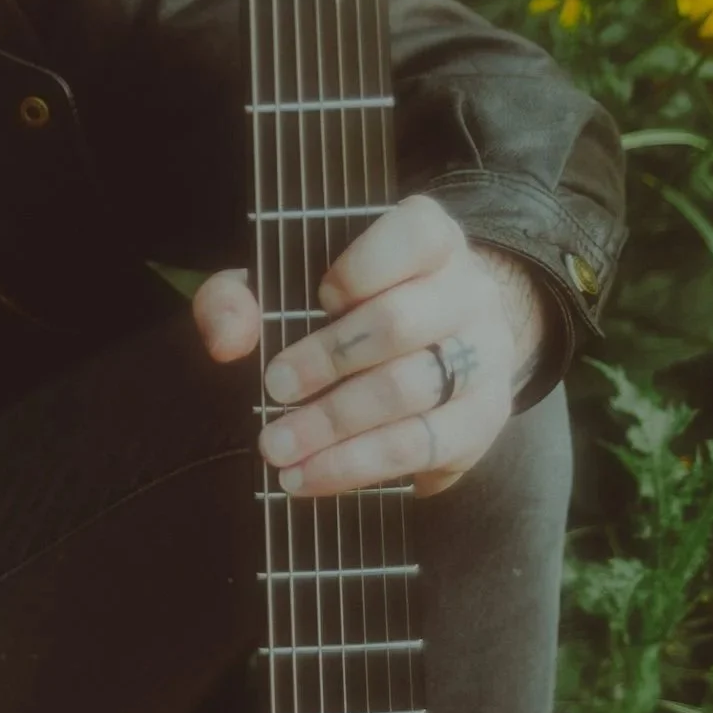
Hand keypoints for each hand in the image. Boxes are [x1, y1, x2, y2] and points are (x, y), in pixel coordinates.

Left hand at [191, 195, 543, 496]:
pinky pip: (423, 446)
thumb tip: (227, 340)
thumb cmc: (351, 305)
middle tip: (275, 388)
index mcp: (432, 238)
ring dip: (335, 426)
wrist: (441, 343)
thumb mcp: (288, 283)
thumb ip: (239, 296)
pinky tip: (311, 475)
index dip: (362, 269)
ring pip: (411, 391)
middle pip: (399, 323)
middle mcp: (469, 291)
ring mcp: (486, 356)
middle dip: (328, 360)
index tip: (321, 298)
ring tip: (278, 449)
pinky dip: (358, 466)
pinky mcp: (483, 419)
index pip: (414, 236)